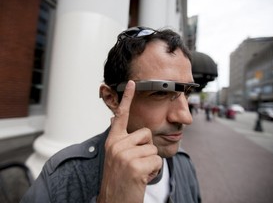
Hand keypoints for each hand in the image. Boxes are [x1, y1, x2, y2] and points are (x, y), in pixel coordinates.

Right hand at [97, 80, 162, 202]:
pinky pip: (157, 160)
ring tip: (138, 172)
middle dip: (147, 148)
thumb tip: (119, 122)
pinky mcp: (135, 166)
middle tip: (136, 164)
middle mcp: (116, 145)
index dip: (128, 99)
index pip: (120, 116)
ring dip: (150, 162)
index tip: (132, 83)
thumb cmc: (119, 179)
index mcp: (113, 141)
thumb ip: (121, 140)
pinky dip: (154, 171)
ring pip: (153, 148)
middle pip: (146, 133)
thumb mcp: (116, 156)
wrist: (115, 201)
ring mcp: (125, 155)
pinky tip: (141, 178)